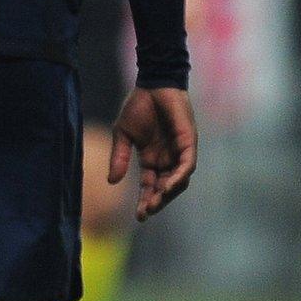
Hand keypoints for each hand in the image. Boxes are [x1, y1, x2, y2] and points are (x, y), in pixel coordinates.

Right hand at [108, 86, 197, 220]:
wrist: (153, 84)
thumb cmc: (138, 106)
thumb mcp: (122, 134)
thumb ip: (119, 157)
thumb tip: (112, 182)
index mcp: (152, 159)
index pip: (150, 185)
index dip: (145, 200)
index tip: (139, 217)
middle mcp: (168, 159)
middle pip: (165, 188)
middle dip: (156, 201)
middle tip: (146, 212)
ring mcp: (179, 152)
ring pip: (178, 181)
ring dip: (167, 193)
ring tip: (155, 203)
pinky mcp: (188, 143)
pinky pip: (186, 165)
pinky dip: (178, 177)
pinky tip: (168, 186)